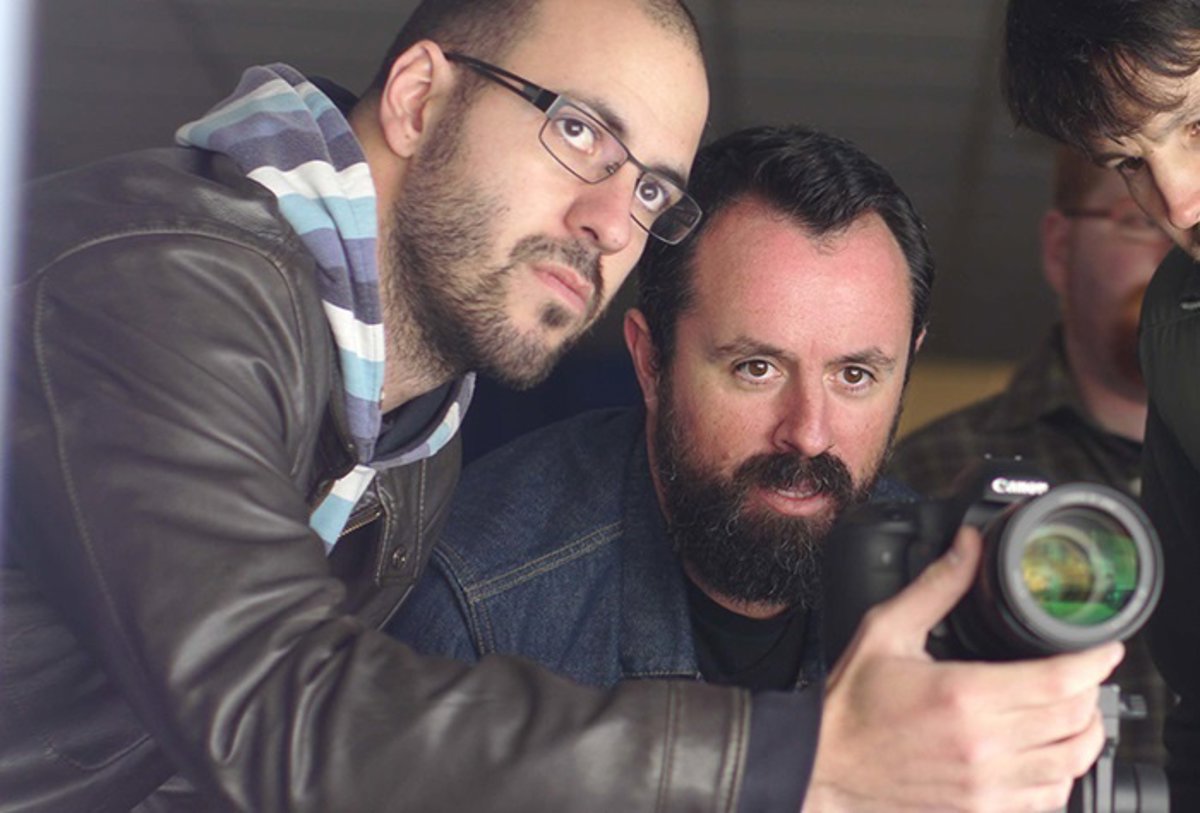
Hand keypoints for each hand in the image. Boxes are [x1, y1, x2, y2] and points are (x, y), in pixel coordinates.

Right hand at [803, 526, 1124, 812]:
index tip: (1104, 649)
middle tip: (1084, 673)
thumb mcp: (887, 631)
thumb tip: (969, 547)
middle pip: (1072, 720)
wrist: (825, 761)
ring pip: (1069, 763)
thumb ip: (937, 587)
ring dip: (1083, 734)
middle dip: (1090, 692)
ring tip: (1076, 712)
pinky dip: (1061, 774)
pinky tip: (1049, 753)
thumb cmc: (851, 702)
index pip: (1057, 681)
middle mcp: (981, 745)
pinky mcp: (981, 811)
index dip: (1093, 661)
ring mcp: (985, 786)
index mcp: (962, 695)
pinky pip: (1048, 799)